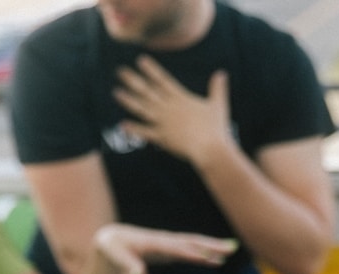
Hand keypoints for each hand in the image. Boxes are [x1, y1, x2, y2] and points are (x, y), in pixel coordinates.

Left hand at [94, 223, 237, 273]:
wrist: (114, 238)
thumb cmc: (114, 248)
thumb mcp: (116, 256)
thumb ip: (128, 265)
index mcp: (154, 242)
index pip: (176, 248)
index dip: (191, 252)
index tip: (208, 256)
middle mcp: (165, 240)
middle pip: (192, 242)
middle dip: (211, 244)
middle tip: (231, 247)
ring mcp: (170, 244)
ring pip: (195, 244)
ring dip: (213, 247)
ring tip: (231, 250)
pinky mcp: (171, 249)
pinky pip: (191, 251)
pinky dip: (204, 254)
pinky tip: (217, 260)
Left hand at [114, 56, 232, 165]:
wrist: (211, 148)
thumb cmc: (216, 128)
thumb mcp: (218, 105)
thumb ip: (217, 89)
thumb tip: (222, 73)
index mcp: (181, 99)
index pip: (163, 80)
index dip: (151, 70)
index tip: (140, 60)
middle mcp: (169, 108)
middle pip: (148, 91)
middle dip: (133, 80)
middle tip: (120, 71)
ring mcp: (163, 123)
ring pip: (142, 109)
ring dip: (129, 101)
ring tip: (116, 92)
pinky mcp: (162, 138)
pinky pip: (145, 132)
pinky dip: (134, 129)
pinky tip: (123, 125)